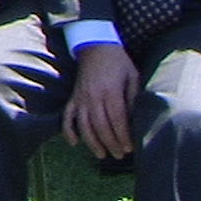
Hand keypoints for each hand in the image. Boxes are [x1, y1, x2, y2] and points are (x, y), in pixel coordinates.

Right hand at [63, 42, 137, 159]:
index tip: (130, 147)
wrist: (95, 46)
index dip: (123, 136)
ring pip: (84, 125)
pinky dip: (68, 130)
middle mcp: (93, 96)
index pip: (116, 119)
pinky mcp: (73, 97)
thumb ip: (133, 97)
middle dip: (111, 144)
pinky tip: (74, 143)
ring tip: (102, 154)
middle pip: (100, 126)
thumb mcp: (132, 76)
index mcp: (110, 91)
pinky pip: (67, 116)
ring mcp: (81, 97)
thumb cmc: (118, 62)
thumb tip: (133, 119)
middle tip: (120, 155)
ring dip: (92, 142)